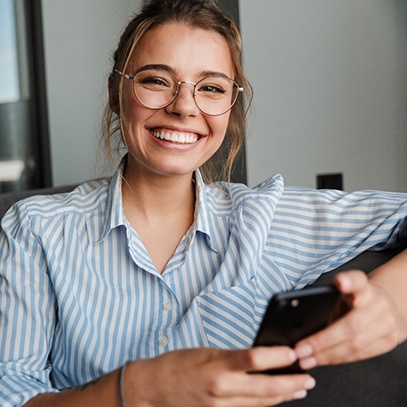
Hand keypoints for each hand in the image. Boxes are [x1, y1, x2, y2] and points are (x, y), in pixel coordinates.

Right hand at [124, 347, 315, 406]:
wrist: (154, 387)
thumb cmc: (177, 364)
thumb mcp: (207, 351)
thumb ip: (233, 357)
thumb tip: (261, 356)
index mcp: (217, 365)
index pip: (255, 359)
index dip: (278, 357)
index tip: (294, 352)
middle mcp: (221, 387)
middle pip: (265, 388)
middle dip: (291, 383)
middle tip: (308, 378)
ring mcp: (221, 405)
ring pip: (261, 403)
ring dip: (284, 396)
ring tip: (300, 388)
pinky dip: (265, 403)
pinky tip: (276, 398)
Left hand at [295, 270, 400, 368]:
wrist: (387, 306)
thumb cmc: (356, 300)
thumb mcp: (344, 294)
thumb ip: (327, 302)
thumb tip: (299, 324)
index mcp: (363, 287)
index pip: (358, 281)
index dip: (350, 281)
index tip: (340, 281)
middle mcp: (378, 303)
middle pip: (351, 325)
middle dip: (322, 341)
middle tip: (300, 349)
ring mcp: (387, 323)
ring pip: (355, 345)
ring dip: (327, 355)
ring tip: (306, 359)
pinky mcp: (390, 340)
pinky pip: (361, 355)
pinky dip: (338, 359)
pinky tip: (323, 360)